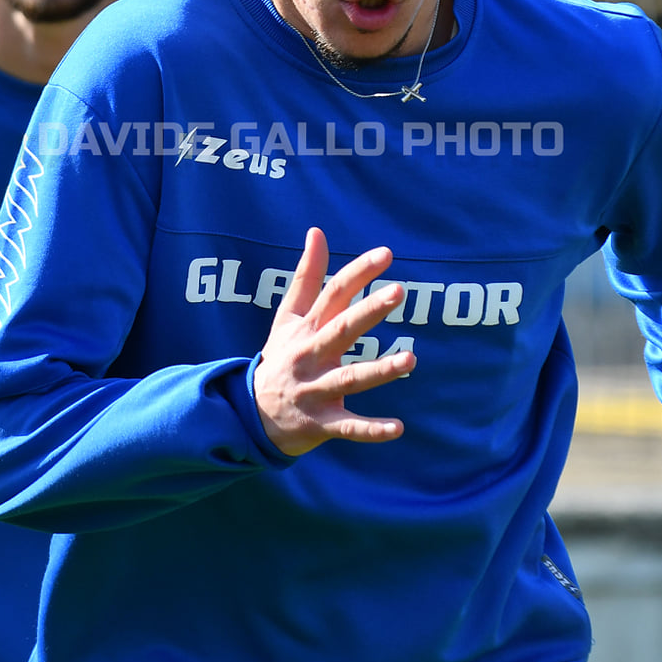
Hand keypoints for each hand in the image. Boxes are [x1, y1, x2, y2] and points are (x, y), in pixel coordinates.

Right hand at [253, 228, 415, 456]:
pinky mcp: (320, 423)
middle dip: (368, 311)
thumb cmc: (280, 358)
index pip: (333, 294)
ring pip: (349, 379)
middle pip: (341, 330)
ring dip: (379, 370)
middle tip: (398, 291)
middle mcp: (309, 356)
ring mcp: (314, 390)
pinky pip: (348, 427)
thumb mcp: (287, 318)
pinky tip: (398, 428)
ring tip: (411, 360)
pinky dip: (371, 430)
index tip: (386, 254)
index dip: (358, 273)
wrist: (250, 416)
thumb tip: (317, 231)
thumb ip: (306, 276)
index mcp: (306, 328)